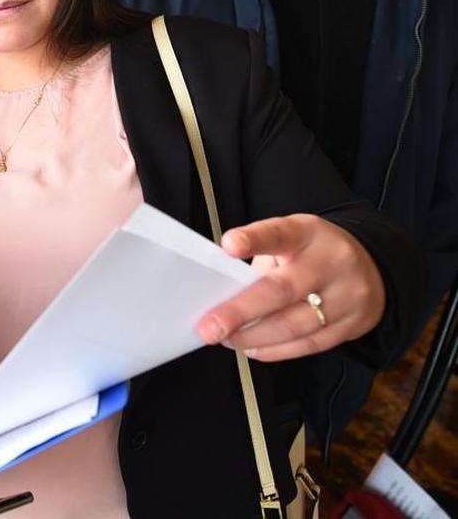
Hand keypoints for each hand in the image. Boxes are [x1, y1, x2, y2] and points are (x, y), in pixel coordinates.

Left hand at [196, 214, 385, 361]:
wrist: (372, 267)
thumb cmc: (313, 253)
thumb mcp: (291, 240)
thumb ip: (262, 260)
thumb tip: (223, 295)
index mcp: (308, 233)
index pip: (278, 233)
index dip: (253, 240)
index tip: (229, 245)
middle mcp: (331, 262)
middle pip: (282, 290)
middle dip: (240, 311)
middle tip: (210, 327)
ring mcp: (346, 295)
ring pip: (294, 325)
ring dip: (253, 336)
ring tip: (227, 339)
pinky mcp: (352, 325)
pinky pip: (308, 344)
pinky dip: (275, 350)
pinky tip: (253, 348)